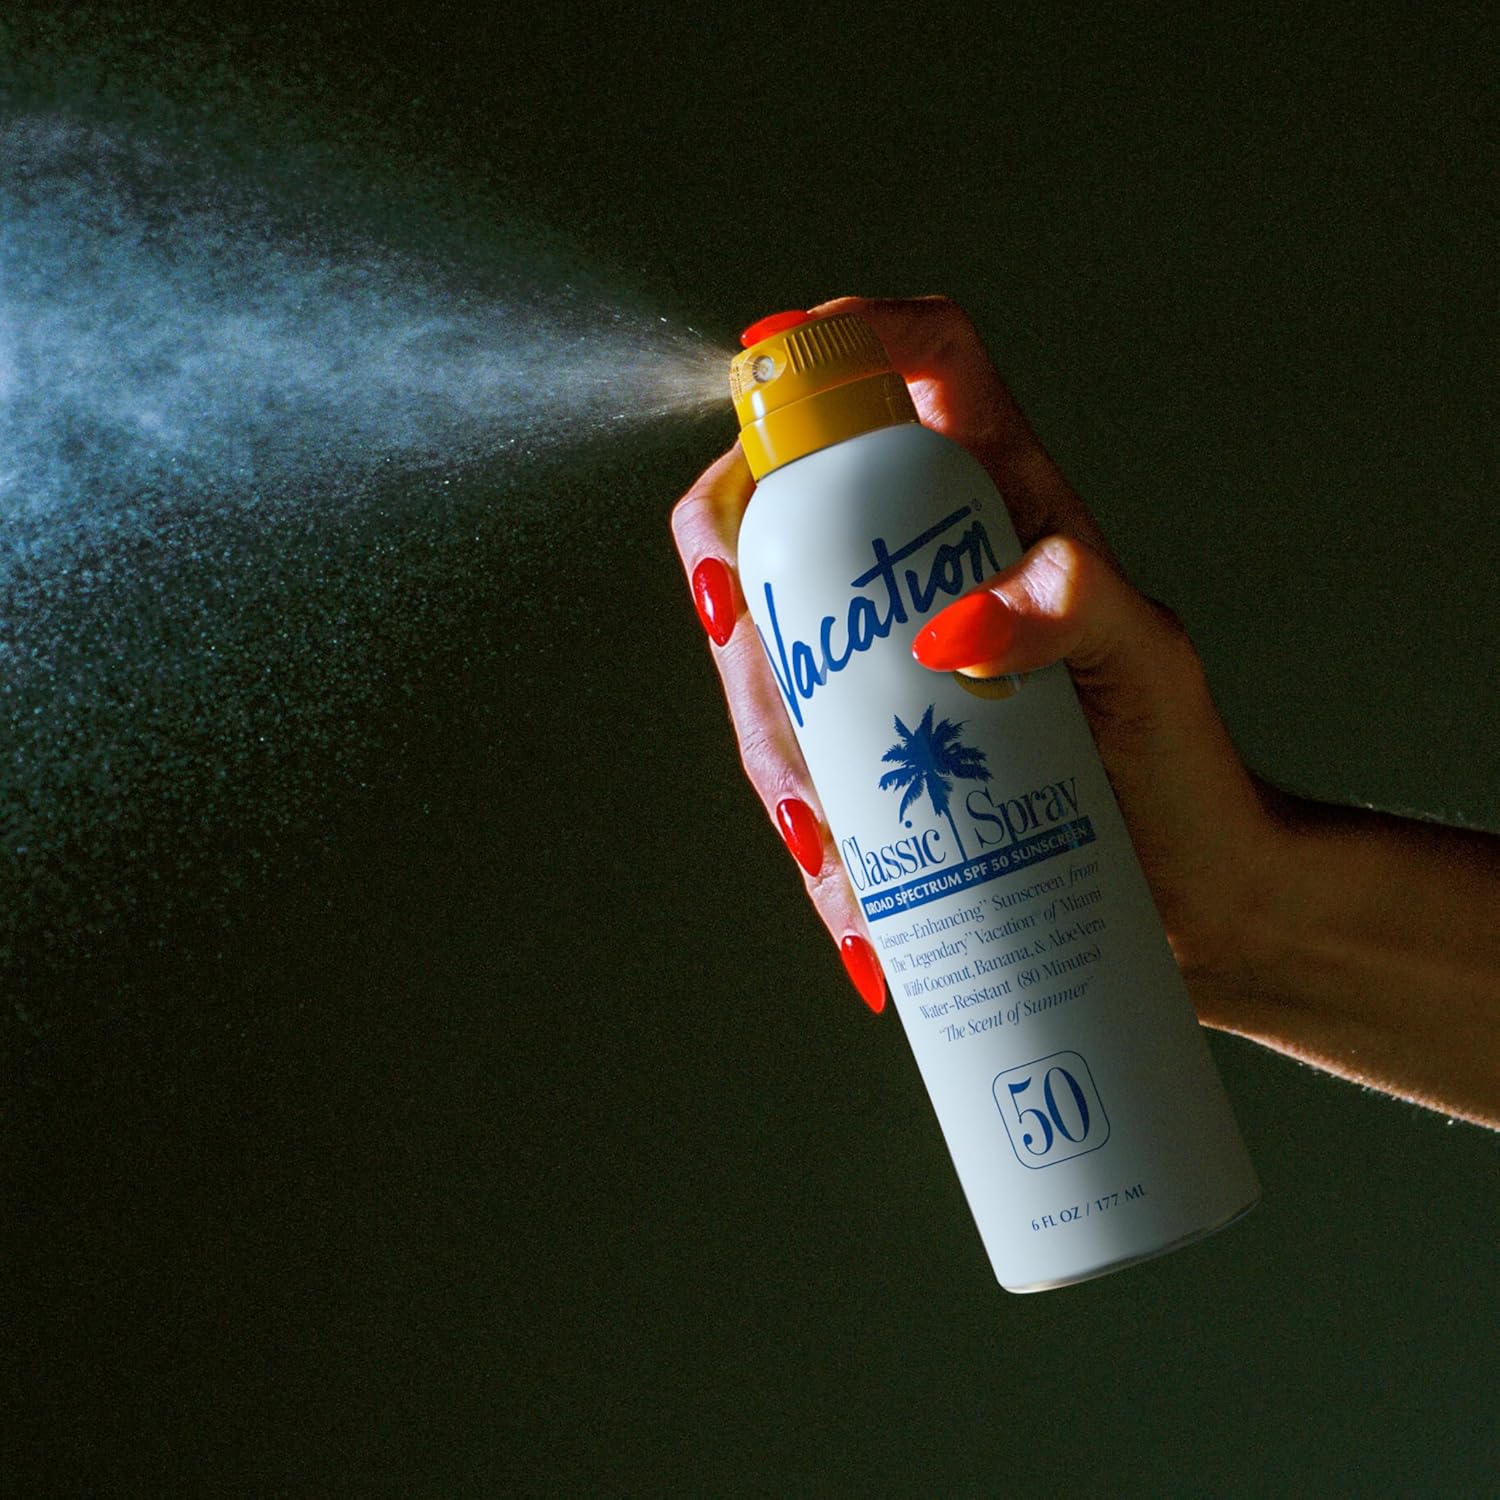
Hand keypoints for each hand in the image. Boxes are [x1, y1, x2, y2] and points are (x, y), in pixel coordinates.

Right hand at [671, 295, 1277, 1020]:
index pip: (923, 364)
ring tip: (831, 846)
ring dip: (770, 742)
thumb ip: (1073, 610)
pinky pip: (795, 760)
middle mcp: (928, 565)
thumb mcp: (1144, 663)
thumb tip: (951, 625)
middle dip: (739, 578)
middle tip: (748, 643)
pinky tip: (847, 904)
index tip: (764, 364)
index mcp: (1000, 500)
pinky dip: (802, 832)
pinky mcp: (874, 750)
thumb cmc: (1181, 761)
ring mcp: (889, 660)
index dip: (840, 337)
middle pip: (785, 512)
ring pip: (769, 655)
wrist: (1192, 890)